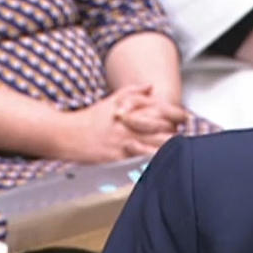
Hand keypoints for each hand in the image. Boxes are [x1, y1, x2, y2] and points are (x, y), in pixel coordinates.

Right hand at [52, 85, 176, 162]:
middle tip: (182, 137)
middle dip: (176, 134)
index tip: (186, 118)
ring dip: (169, 150)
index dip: (178, 115)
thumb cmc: (91, 119)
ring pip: (156, 147)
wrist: (66, 135)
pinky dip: (154, 163)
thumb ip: (133, 91)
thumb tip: (151, 86)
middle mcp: (130, 126)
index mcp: (130, 111)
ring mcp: (125, 143)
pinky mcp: (119, 159)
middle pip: (164, 130)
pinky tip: (162, 165)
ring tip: (177, 152)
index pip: (163, 111)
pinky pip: (142, 162)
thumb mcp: (111, 100)